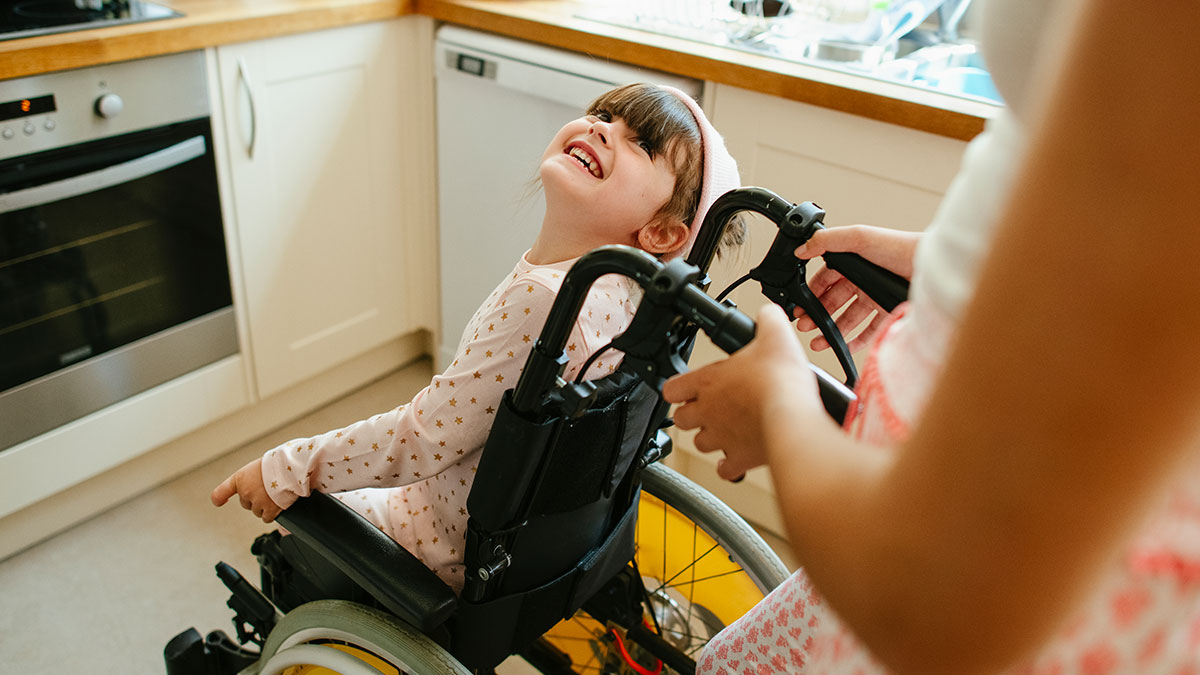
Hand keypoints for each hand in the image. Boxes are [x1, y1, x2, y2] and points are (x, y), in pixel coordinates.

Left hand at [211, 458, 282, 522]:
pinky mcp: (269, 510)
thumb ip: (251, 479)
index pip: (221, 492)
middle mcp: (245, 492)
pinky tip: (278, 505)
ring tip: (275, 495)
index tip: (220, 502)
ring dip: (265, 507)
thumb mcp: (257, 466)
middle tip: (266, 490)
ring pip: (257, 512)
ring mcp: (257, 502)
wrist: (290, 468)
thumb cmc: (277, 464)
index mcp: (240, 479)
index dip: (220, 498)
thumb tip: (254, 487)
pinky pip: (267, 518)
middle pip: (246, 504)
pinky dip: (272, 514)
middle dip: (255, 500)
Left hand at [663, 304, 820, 480]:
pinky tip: (736, 459)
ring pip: (700, 443)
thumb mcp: (775, 336)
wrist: (793, 417)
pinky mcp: (739, 460)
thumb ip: (767, 321)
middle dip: (692, 414)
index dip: (678, 387)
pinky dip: (729, 466)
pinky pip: (725, 470)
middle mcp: (708, 411)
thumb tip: (768, 314)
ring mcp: (721, 438)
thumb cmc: (780, 380)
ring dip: (709, 437)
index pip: (672, 388)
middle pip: (681, 418)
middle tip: (708, 408)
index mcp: (708, 382)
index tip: (688, 387)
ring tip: (724, 430)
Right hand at [793, 225, 919, 351]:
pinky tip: (844, 346)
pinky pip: (869, 331)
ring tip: (818, 341)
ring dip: (831, 331)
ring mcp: (875, 297)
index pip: (825, 279)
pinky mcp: (889, 313)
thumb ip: (827, 241)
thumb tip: (802, 248)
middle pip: (834, 301)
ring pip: (848, 318)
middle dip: (816, 315)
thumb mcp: (858, 237)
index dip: (810, 292)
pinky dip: (856, 341)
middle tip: (804, 325)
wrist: (932, 267)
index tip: (798, 305)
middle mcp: (863, 280)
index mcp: (853, 261)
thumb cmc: (900, 248)